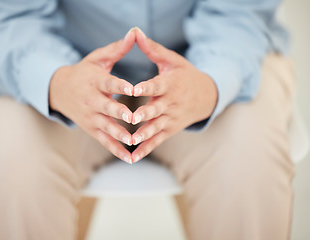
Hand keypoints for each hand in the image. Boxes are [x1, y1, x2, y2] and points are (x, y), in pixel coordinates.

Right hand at [49, 29, 136, 163]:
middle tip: (132, 117)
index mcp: (94, 81)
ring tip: (133, 143)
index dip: (120, 85)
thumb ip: (117, 49)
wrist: (60, 90)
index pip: (108, 83)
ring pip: (106, 127)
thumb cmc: (85, 72)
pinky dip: (116, 150)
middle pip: (106, 108)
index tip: (134, 88)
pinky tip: (130, 158)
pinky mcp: (91, 129)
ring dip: (119, 135)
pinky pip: (105, 141)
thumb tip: (134, 33)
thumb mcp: (98, 58)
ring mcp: (90, 117)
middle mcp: (91, 100)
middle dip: (119, 113)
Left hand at [130, 28, 217, 162]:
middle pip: (156, 109)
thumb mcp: (172, 61)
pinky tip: (133, 157)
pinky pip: (157, 141)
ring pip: (156, 128)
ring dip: (144, 135)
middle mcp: (171, 103)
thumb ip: (153, 49)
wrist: (206, 96)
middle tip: (132, 118)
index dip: (145, 88)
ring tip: (132, 141)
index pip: (156, 86)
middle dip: (144, 114)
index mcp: (170, 84)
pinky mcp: (169, 129)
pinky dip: (146, 149)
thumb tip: (135, 32)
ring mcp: (171, 118)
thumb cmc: (185, 75)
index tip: (133, 89)